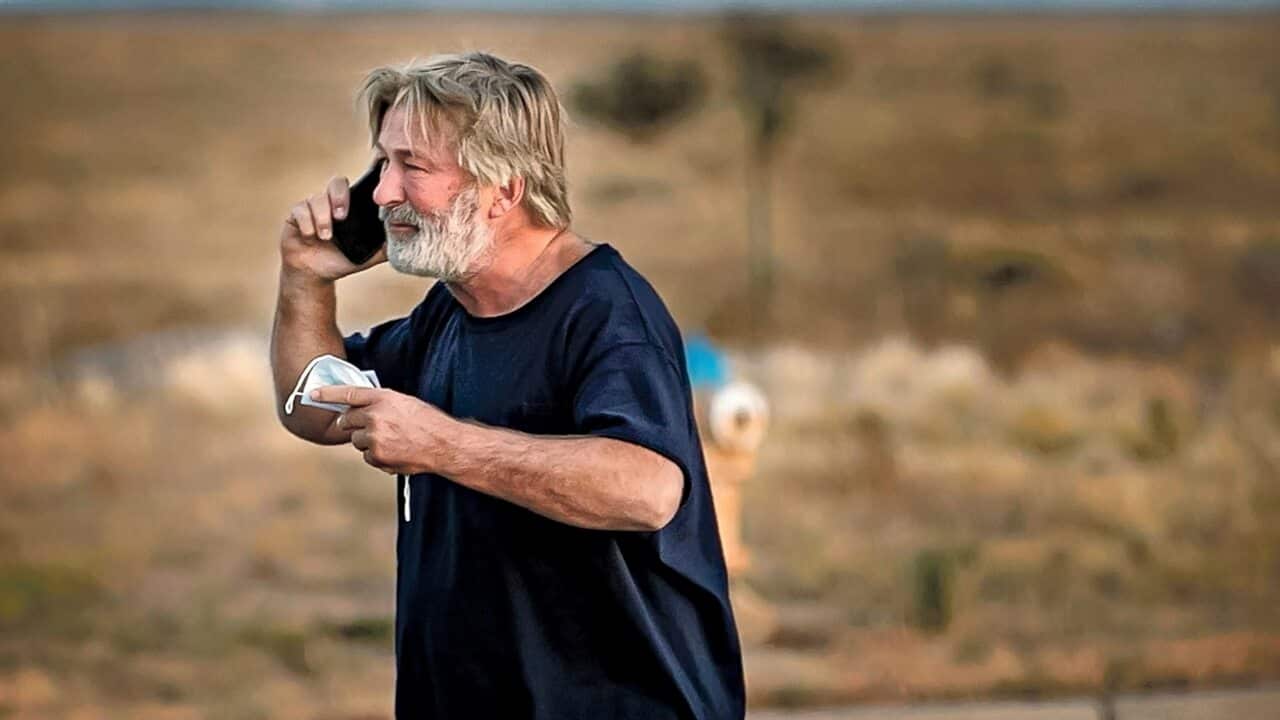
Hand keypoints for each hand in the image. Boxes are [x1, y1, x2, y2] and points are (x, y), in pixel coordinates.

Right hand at [280, 175, 386, 281]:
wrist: (316, 274)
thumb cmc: (342, 259)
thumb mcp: (368, 255)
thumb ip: (385, 246)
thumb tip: (408, 237)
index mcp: (350, 206)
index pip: (357, 185)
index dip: (363, 182)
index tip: (369, 193)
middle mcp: (331, 202)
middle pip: (336, 183)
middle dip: (339, 197)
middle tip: (342, 217)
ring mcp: (312, 207)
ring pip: (316, 199)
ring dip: (322, 218)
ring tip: (326, 237)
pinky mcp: (296, 215)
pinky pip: (300, 211)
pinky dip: (307, 224)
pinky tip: (310, 236)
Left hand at [310, 385, 454, 475]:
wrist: (443, 445)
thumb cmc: (428, 422)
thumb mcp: (405, 403)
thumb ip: (381, 404)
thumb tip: (361, 409)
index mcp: (383, 398)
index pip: (348, 393)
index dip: (327, 393)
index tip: (311, 394)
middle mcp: (375, 416)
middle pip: (347, 420)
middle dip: (351, 424)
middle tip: (366, 426)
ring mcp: (374, 438)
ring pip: (356, 440)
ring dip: (367, 441)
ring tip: (392, 441)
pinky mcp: (376, 456)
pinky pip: (367, 456)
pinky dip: (377, 456)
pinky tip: (395, 452)